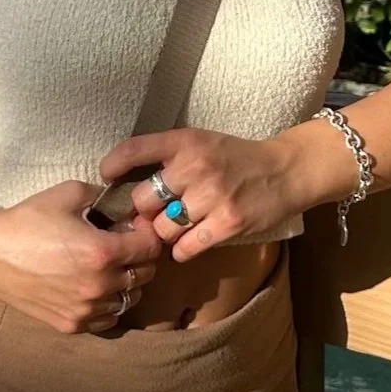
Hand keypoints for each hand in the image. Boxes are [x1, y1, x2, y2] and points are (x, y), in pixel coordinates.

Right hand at [0, 180, 165, 333]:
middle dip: (140, 257)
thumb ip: (103, 195)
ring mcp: (85, 309)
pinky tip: (95, 288)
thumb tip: (123, 205)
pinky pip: (108, 319)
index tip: (136, 227)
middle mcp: (99, 285)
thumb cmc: (27, 220)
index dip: (147, 233)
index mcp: (103, 252)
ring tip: (109, 267)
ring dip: (127, 282)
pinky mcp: (71, 324)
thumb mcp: (68, 192)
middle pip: (145, 274)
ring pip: (129, 299)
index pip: (150, 247)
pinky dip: (109, 305)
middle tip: (124, 245)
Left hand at [94, 128, 301, 263]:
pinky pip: (185, 247)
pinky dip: (181, 250)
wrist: (284, 171)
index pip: (134, 149)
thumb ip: (167, 159)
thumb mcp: (200, 142)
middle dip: (143, 212)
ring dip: (163, 233)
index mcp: (185, 142)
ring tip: (173, 229)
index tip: (107, 177)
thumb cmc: (235, 158)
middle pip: (143, 200)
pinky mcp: (227, 223)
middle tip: (150, 216)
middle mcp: (195, 166)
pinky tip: (187, 242)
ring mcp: (212, 196)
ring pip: (162, 229)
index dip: (113, 165)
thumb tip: (129, 191)